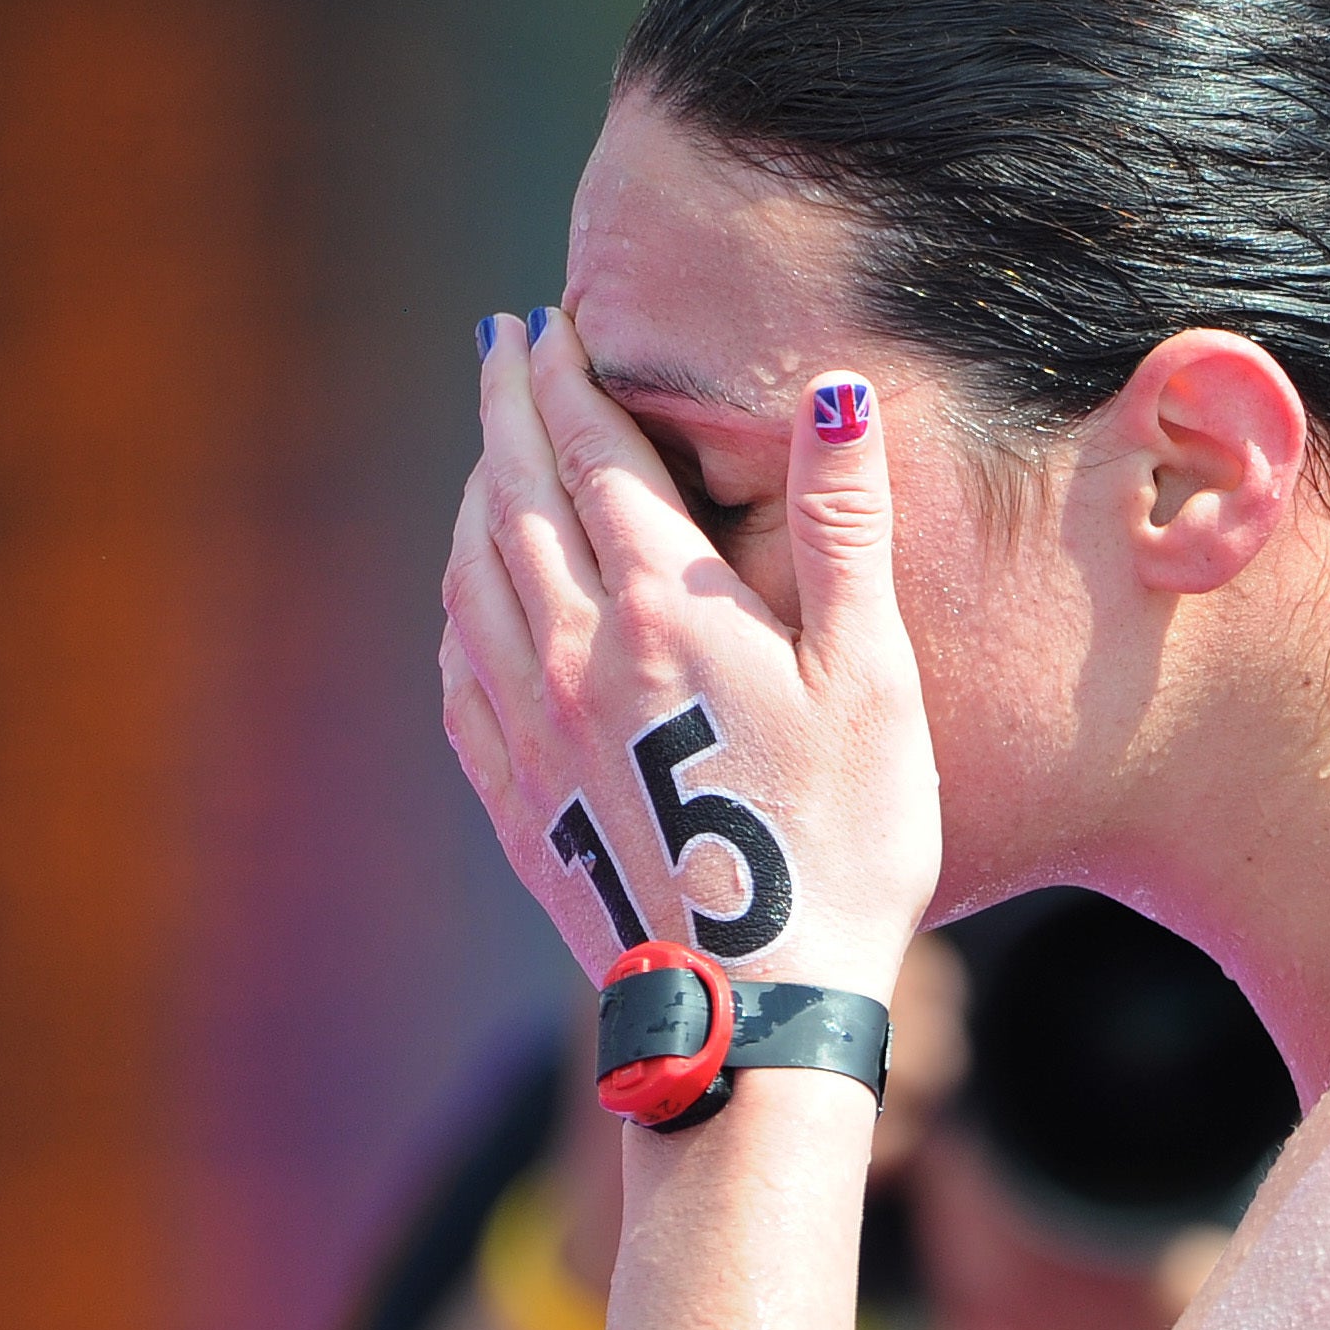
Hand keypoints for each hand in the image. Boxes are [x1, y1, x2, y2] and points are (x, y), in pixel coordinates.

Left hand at [441, 311, 939, 1005]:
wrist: (754, 1009)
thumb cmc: (840, 842)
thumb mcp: (873, 676)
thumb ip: (842, 527)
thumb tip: (833, 392)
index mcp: (663, 608)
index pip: (593, 452)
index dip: (569, 376)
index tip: (553, 320)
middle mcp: (574, 653)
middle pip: (514, 497)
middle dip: (507, 408)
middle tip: (503, 346)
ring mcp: (533, 731)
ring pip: (473, 576)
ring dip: (473, 495)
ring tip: (484, 451)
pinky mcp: (519, 802)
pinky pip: (459, 671)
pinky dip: (456, 603)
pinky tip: (468, 598)